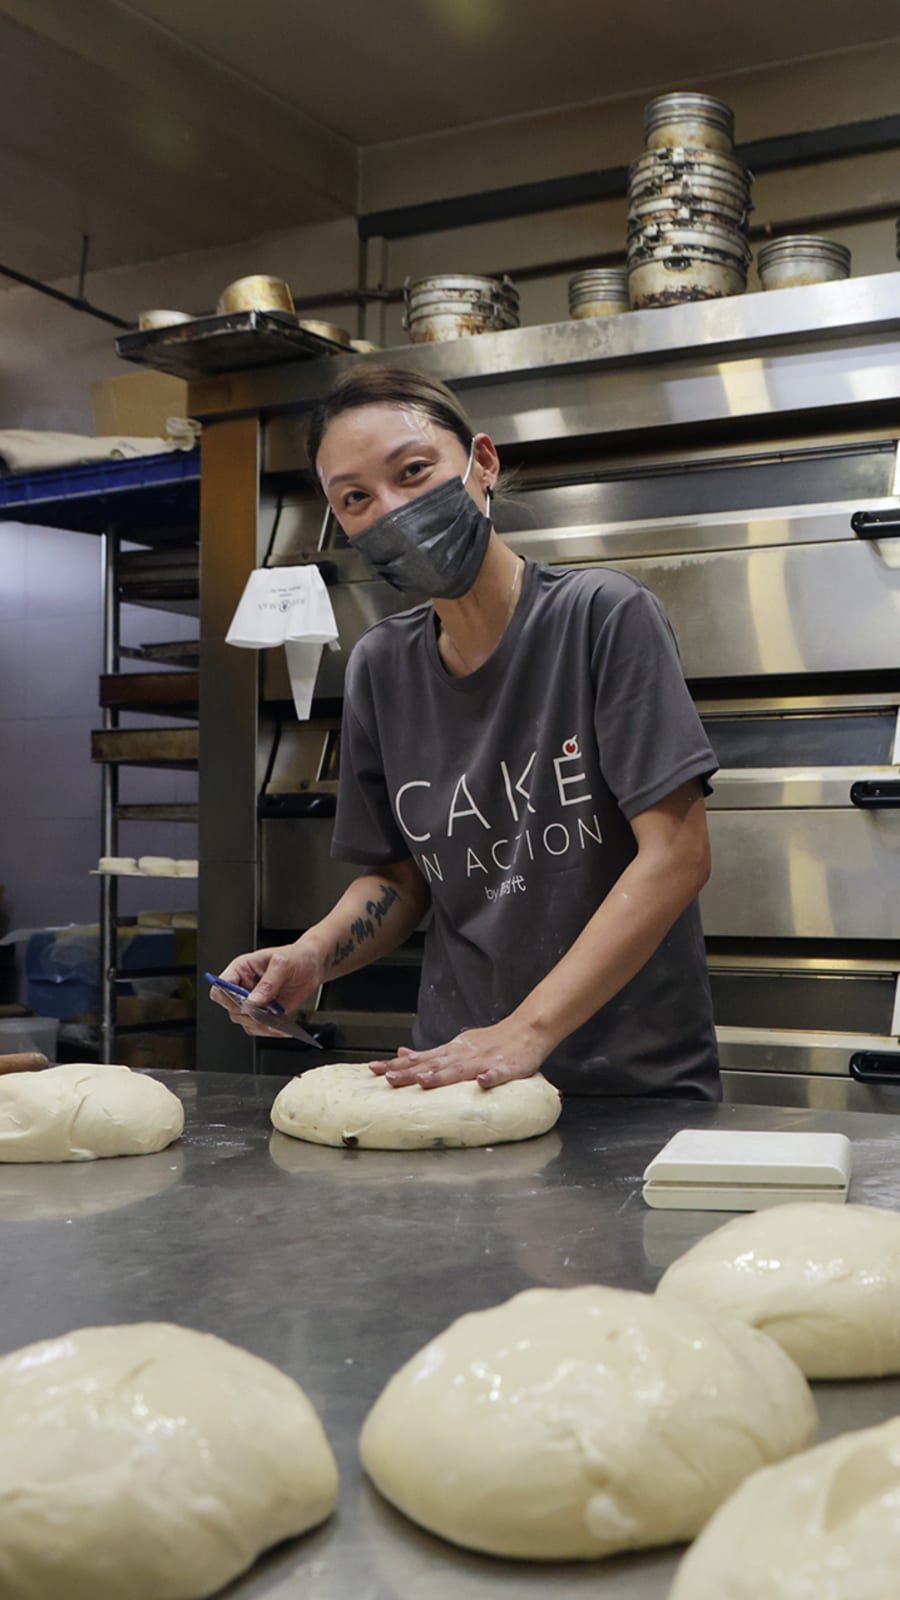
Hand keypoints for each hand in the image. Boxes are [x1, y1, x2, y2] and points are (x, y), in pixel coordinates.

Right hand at [210, 937, 322, 1037]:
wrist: (312, 967)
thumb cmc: (296, 957)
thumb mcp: (283, 963)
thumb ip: (268, 982)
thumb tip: (254, 1000)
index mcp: (242, 969)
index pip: (221, 985)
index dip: (227, 996)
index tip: (244, 1001)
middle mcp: (244, 986)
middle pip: (231, 1008)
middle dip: (249, 1013)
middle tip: (266, 1010)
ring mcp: (253, 1001)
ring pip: (244, 1020)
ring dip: (260, 1023)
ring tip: (277, 1017)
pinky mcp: (264, 1013)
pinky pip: (258, 1027)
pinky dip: (269, 1030)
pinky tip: (281, 1024)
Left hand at [368, 1018, 547, 1090]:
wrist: (528, 1030)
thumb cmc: (492, 1042)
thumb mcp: (457, 1045)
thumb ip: (431, 1054)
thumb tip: (402, 1054)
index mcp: (452, 1052)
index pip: (420, 1060)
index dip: (397, 1065)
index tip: (374, 1070)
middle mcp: (464, 1055)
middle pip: (433, 1065)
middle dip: (410, 1072)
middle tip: (388, 1078)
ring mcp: (485, 1061)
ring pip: (460, 1070)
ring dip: (441, 1076)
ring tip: (424, 1082)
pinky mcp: (507, 1067)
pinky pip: (498, 1074)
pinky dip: (490, 1078)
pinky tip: (482, 1083)